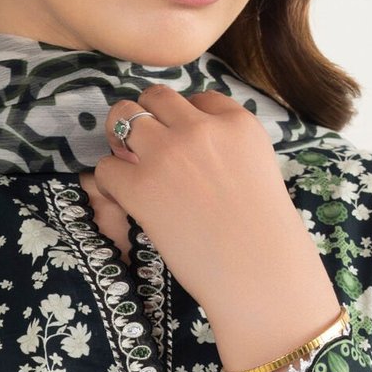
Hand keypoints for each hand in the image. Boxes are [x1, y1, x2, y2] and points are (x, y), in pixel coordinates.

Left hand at [80, 86, 337, 350]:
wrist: (260, 274)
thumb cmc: (265, 236)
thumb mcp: (258, 172)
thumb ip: (227, 150)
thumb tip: (183, 151)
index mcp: (238, 122)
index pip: (199, 98)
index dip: (184, 120)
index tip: (183, 144)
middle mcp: (200, 127)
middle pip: (155, 97)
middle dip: (147, 118)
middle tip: (144, 147)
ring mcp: (168, 153)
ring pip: (123, 116)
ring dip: (120, 138)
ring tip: (129, 167)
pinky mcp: (140, 185)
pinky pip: (106, 167)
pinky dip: (111, 182)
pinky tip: (127, 201)